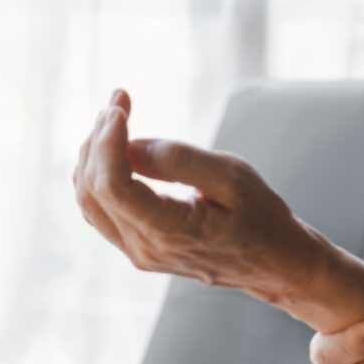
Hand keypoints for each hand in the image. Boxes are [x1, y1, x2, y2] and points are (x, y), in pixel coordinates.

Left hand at [73, 89, 323, 294]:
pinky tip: (114, 146)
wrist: (273, 261)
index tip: (120, 106)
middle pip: (92, 191)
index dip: (107, 142)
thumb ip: (180, 161)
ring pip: (89, 201)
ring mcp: (138, 252)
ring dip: (93, 155)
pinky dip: (99, 173)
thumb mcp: (232, 177)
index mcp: (169, 233)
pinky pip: (101, 210)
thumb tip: (130, 145)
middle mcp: (145, 249)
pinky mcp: (138, 247)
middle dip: (98, 140)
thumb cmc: (260, 216)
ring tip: (114, 118)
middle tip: (118, 101)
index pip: (113, 187)